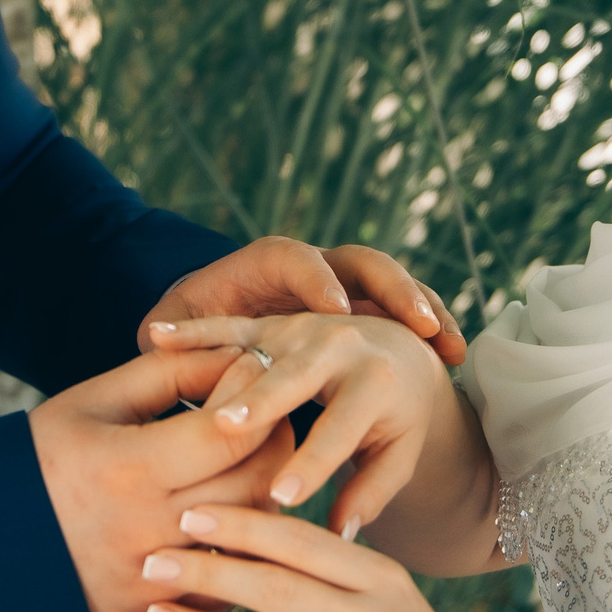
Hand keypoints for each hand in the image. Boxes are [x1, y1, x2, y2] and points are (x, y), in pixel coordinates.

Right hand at [28, 347, 294, 611]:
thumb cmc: (43, 456)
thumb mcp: (96, 400)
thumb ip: (171, 372)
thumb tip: (240, 357)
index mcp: (128, 469)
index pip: (231, 432)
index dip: (258, 400)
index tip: (259, 379)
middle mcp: (144, 530)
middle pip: (253, 485)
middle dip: (276, 444)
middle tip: (272, 421)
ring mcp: (149, 582)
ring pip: (249, 539)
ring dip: (266, 497)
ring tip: (253, 465)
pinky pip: (225, 586)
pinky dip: (240, 553)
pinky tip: (231, 520)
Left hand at [139, 506, 534, 611]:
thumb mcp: (388, 592)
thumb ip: (331, 565)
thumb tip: (242, 529)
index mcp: (382, 578)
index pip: (301, 542)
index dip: (242, 525)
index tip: (189, 513)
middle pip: (277, 589)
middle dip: (209, 571)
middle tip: (153, 559)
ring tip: (154, 611)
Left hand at [141, 238, 464, 366]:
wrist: (225, 319)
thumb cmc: (197, 328)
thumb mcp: (177, 326)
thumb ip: (174, 333)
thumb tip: (155, 339)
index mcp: (266, 262)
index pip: (294, 257)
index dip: (315, 280)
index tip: (336, 309)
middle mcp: (314, 265)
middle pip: (359, 260)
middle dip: (391, 288)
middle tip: (417, 323)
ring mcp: (348, 282)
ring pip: (394, 280)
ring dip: (423, 307)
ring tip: (449, 343)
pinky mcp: (369, 307)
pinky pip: (409, 307)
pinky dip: (435, 325)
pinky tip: (456, 354)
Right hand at [147, 312, 447, 536]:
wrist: (401, 348)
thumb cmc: (398, 417)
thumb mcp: (400, 452)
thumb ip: (371, 493)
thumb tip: (340, 538)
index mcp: (377, 380)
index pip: (340, 428)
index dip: (312, 463)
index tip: (280, 497)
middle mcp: (340, 344)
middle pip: (296, 377)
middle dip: (261, 402)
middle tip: (225, 429)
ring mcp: (301, 326)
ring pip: (255, 349)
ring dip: (220, 369)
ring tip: (186, 388)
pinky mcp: (272, 320)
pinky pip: (229, 325)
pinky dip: (194, 330)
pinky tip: (156, 337)